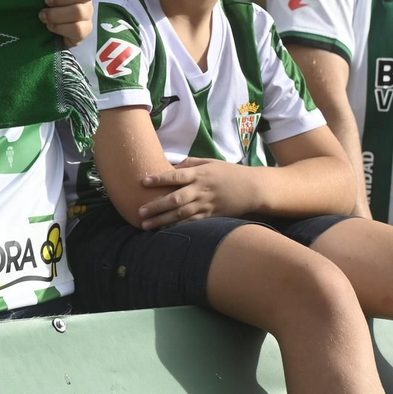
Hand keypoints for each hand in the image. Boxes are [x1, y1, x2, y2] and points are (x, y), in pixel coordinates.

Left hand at [138, 158, 261, 226]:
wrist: (253, 188)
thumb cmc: (229, 173)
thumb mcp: (210, 162)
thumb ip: (190, 163)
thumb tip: (171, 166)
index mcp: (200, 174)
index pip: (176, 176)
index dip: (160, 179)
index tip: (144, 181)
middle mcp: (201, 190)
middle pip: (176, 199)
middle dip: (157, 206)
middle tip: (140, 211)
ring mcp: (206, 205)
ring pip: (181, 214)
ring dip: (163, 220)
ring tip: (146, 225)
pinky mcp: (211, 216)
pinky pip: (192, 223)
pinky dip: (178, 227)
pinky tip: (165, 231)